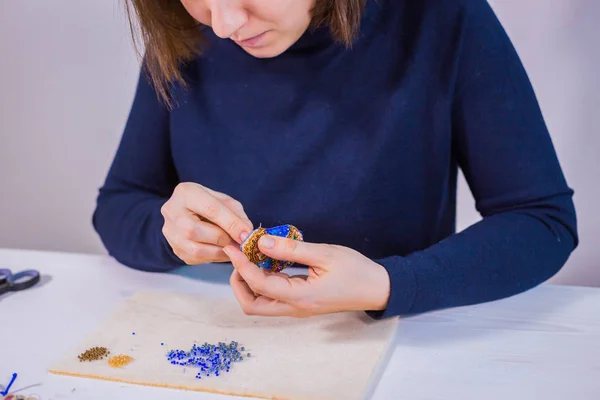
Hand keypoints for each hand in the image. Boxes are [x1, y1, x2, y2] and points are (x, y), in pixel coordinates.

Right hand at [161, 182, 252, 263]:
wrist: (186, 212)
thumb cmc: (207, 203)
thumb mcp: (222, 200)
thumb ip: (235, 213)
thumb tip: (246, 232)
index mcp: (186, 193)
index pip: (210, 209)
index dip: (231, 223)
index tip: (247, 234)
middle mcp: (172, 213)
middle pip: (197, 231)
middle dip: (224, 239)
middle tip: (241, 243)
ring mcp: (171, 233)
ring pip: (197, 250)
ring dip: (221, 252)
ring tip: (235, 248)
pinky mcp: (176, 249)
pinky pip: (197, 259)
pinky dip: (215, 257)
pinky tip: (224, 251)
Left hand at [223, 235, 390, 316]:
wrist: (377, 289)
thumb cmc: (356, 270)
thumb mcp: (324, 254)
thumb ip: (291, 250)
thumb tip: (262, 242)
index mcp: (300, 297)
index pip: (259, 284)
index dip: (242, 265)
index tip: (233, 246)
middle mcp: (294, 308)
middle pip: (251, 305)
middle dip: (238, 282)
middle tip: (239, 257)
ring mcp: (296, 308)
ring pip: (259, 304)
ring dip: (248, 282)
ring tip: (251, 256)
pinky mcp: (299, 304)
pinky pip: (272, 297)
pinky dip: (262, 281)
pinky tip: (267, 261)